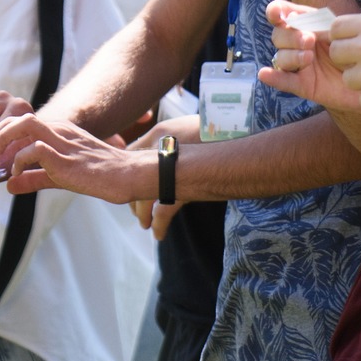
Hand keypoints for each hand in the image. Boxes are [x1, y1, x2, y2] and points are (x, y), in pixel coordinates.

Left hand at [0, 113, 155, 201]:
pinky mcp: (65, 156)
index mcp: (56, 130)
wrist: (127, 176)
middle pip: (14, 118)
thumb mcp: (59, 177)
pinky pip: (34, 150)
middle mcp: (57, 129)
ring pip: (22, 125)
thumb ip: (33, 178)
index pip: (17, 122)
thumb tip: (9, 186)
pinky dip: (18, 161)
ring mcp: (61, 140)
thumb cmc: (99, 175)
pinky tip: (13, 175)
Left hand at [127, 116, 198, 239]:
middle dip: (131, 197)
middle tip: (134, 210)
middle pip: (133, 179)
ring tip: (143, 223)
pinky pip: (165, 210)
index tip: (127, 182)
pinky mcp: (185, 187)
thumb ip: (163, 138)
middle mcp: (159, 152)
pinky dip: (159, 223)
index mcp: (157, 135)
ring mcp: (171, 170)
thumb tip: (149, 153)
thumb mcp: (181, 126)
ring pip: (145, 196)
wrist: (235, 132)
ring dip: (141, 212)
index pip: (130, 155)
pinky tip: (157, 234)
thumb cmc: (210, 127)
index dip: (126, 172)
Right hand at [261, 0, 360, 110]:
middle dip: (290, 36)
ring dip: (290, 55)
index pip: (282, 14)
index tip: (278, 14)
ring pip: (281, 57)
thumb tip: (296, 18)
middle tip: (309, 40)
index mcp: (307, 25)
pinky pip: (284, 81)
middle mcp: (299, 43)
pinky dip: (274, 77)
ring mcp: (300, 65)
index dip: (276, 12)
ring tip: (308, 58)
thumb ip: (322, 24)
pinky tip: (265, 74)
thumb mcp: (344, 31)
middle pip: (279, 36)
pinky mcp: (303, 85)